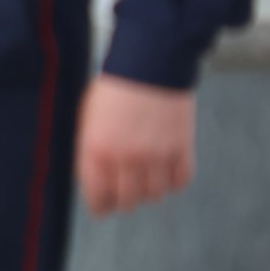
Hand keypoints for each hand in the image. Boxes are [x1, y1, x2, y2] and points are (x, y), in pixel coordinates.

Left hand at [76, 74, 194, 215]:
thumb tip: (96, 179)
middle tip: (124, 190)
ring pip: (155, 196)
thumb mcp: (88, 119)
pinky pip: (180, 182)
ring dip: (149, 190)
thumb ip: (90, 151)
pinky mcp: (182, 149)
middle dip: (123, 199)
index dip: (100, 206)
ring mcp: (156, 156)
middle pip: (127, 202)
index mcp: (96, 150)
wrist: (150, 63)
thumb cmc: (114, 89)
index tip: (103, 207)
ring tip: (145, 175)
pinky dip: (173, 181)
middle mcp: (126, 158)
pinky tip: (166, 169)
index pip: (98, 197)